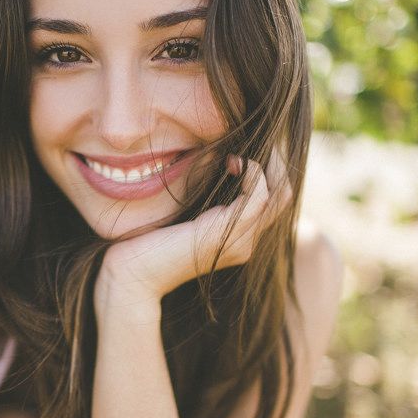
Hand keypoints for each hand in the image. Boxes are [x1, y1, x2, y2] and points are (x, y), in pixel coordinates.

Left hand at [94, 147, 291, 315]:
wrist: (132, 275)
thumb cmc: (146, 242)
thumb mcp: (182, 213)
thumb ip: (203, 196)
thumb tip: (212, 158)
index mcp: (237, 239)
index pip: (274, 200)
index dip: (268, 169)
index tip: (244, 149)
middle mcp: (245, 243)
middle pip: (285, 196)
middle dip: (274, 162)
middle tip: (253, 142)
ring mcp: (239, 242)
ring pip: (279, 194)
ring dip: (264, 163)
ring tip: (238, 153)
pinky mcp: (226, 236)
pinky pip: (258, 197)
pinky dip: (251, 172)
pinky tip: (231, 162)